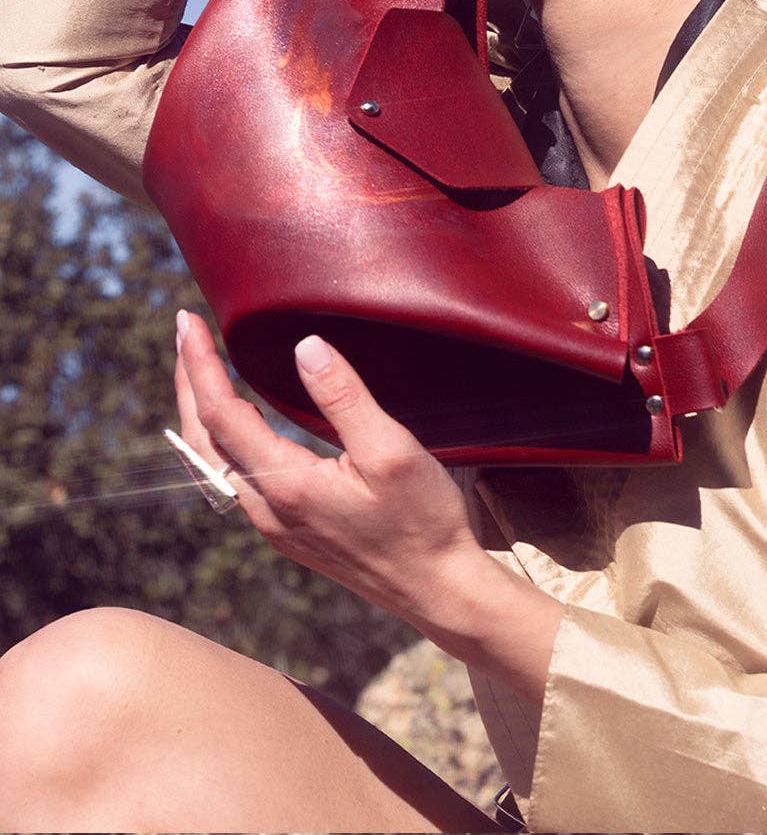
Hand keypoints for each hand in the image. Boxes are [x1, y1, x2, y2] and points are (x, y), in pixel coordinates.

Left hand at [173, 311, 483, 622]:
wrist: (437, 589)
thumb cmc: (423, 521)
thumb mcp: (391, 451)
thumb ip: (344, 398)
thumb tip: (305, 347)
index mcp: (287, 485)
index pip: (221, 415)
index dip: (199, 364)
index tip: (186, 321)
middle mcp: (268, 509)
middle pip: (203, 440)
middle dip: (187, 383)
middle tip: (183, 333)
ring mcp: (275, 525)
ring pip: (214, 462)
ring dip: (201, 411)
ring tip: (200, 369)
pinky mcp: (288, 531)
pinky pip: (235, 478)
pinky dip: (223, 439)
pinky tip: (238, 422)